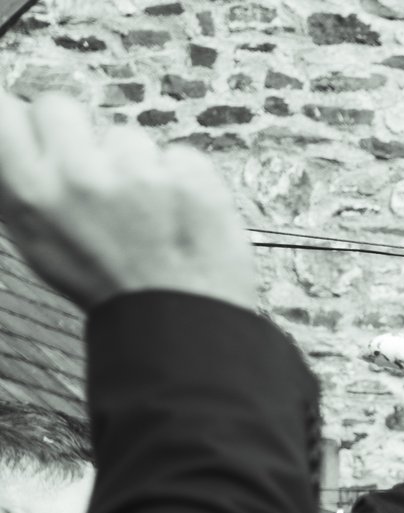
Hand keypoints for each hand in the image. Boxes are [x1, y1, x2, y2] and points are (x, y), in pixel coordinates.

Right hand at [0, 93, 256, 310]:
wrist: (179, 320)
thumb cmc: (108, 287)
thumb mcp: (40, 242)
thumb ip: (21, 184)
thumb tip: (12, 138)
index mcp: (32, 194)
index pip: (1, 112)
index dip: (18, 118)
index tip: (34, 130)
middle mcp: (78, 176)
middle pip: (58, 106)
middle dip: (75, 134)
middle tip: (95, 175)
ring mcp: (137, 173)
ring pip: (124, 135)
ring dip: (134, 164)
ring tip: (145, 211)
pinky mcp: (189, 176)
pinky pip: (177, 155)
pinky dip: (181, 179)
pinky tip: (179, 214)